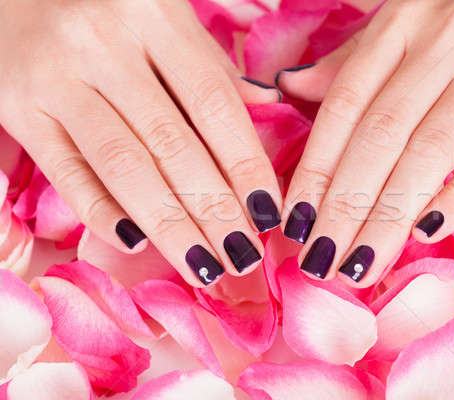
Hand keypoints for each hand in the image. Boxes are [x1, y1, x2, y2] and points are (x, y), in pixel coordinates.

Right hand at [0, 0, 283, 286]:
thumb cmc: (104, 7)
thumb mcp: (162, 18)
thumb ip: (209, 66)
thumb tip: (268, 107)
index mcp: (154, 15)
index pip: (215, 105)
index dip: (246, 165)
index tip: (269, 215)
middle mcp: (104, 43)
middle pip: (173, 144)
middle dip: (214, 210)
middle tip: (243, 257)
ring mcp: (54, 75)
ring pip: (124, 165)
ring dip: (169, 226)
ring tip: (204, 266)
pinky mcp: (15, 105)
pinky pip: (64, 169)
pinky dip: (100, 211)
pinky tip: (135, 243)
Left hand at [277, 0, 453, 286]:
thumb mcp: (409, 21)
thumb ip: (353, 59)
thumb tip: (291, 87)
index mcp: (400, 26)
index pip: (344, 106)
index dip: (315, 168)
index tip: (294, 221)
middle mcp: (441, 44)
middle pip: (380, 137)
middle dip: (343, 206)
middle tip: (320, 260)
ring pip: (430, 152)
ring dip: (389, 217)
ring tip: (360, 265)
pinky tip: (429, 234)